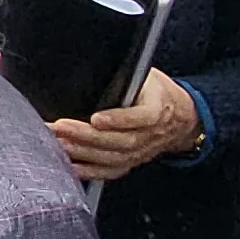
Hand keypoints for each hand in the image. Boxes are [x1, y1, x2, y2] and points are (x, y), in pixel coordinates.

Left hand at [51, 69, 202, 181]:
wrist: (181, 117)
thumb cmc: (157, 92)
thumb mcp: (148, 76)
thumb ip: (127, 75)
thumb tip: (96, 67)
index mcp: (159, 109)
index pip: (142, 117)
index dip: (120, 119)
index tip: (96, 118)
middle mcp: (151, 135)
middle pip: (121, 141)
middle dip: (87, 136)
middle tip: (60, 128)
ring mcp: (142, 152)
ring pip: (113, 158)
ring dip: (83, 153)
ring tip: (59, 142)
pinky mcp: (131, 162)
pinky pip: (110, 171)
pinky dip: (89, 171)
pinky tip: (69, 165)